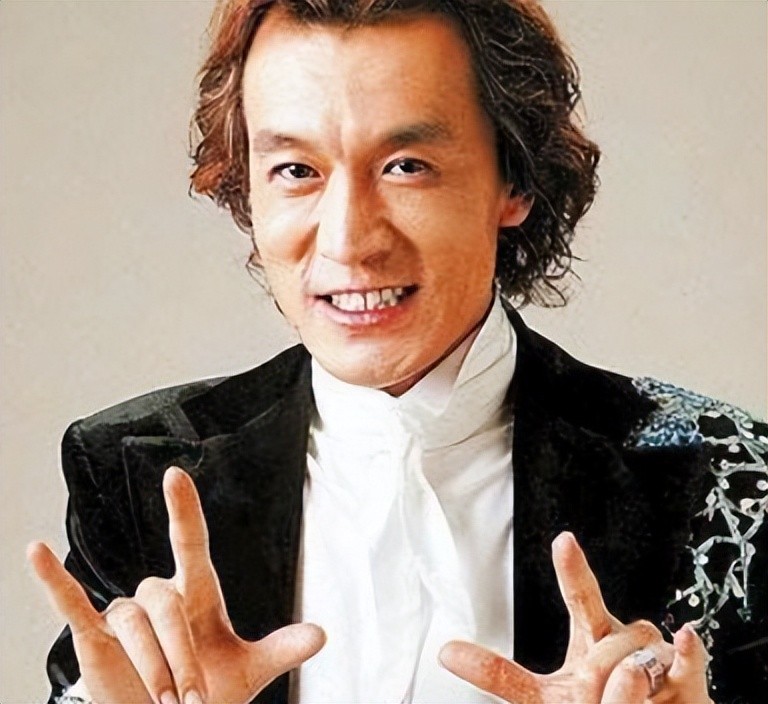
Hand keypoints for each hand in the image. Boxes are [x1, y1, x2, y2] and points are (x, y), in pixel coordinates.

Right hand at [29, 466, 324, 703]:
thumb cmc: (208, 691)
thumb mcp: (248, 669)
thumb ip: (282, 648)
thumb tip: (320, 634)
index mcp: (196, 594)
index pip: (189, 541)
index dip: (182, 509)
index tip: (176, 476)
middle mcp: (159, 595)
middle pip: (167, 603)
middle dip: (181, 653)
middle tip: (192, 698)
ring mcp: (125, 613)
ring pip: (135, 622)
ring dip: (152, 665)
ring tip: (165, 701)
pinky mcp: (94, 636)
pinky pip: (70, 601)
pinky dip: (53, 578)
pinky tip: (35, 551)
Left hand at [439, 532, 711, 703]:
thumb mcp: (551, 701)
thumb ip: (509, 679)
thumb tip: (456, 653)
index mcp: (591, 637)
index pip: (580, 599)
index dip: (573, 570)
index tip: (563, 539)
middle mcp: (623, 639)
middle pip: (601, 647)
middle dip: (595, 682)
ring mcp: (656, 657)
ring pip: (631, 668)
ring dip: (626, 697)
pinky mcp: (688, 681)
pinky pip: (683, 664)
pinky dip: (687, 654)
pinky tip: (686, 638)